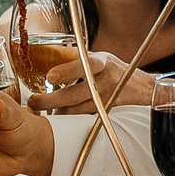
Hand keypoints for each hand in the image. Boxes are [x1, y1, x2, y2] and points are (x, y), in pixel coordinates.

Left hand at [27, 52, 160, 112]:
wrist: (140, 86)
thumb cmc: (112, 69)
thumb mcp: (98, 58)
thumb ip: (77, 59)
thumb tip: (45, 56)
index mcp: (102, 62)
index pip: (85, 64)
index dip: (67, 71)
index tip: (50, 77)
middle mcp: (107, 79)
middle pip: (78, 93)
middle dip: (52, 100)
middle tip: (34, 102)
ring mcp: (109, 98)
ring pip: (79, 110)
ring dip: (59, 112)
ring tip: (42, 109)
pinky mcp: (108, 112)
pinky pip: (85, 117)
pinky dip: (71, 118)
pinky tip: (60, 116)